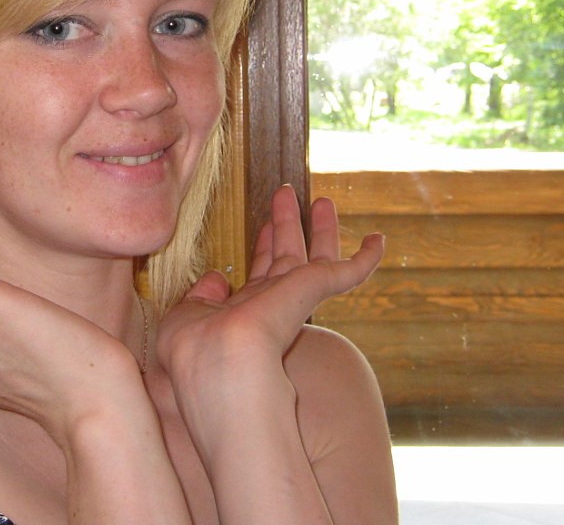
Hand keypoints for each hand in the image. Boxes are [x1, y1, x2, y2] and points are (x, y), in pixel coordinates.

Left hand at [156, 185, 382, 385]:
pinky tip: (377, 240)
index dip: (264, 248)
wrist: (223, 370)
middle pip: (289, 259)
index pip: (260, 276)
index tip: (267, 223)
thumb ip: (201, 297)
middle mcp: (272, 306)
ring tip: (324, 200)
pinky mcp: (312, 290)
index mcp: (244, 314)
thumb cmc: (195, 356)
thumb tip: (218, 277)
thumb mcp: (186, 319)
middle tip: (291, 195)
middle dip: (290, 226)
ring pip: (317, 257)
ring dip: (322, 229)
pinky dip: (364, 259)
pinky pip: (344, 273)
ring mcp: (294, 299)